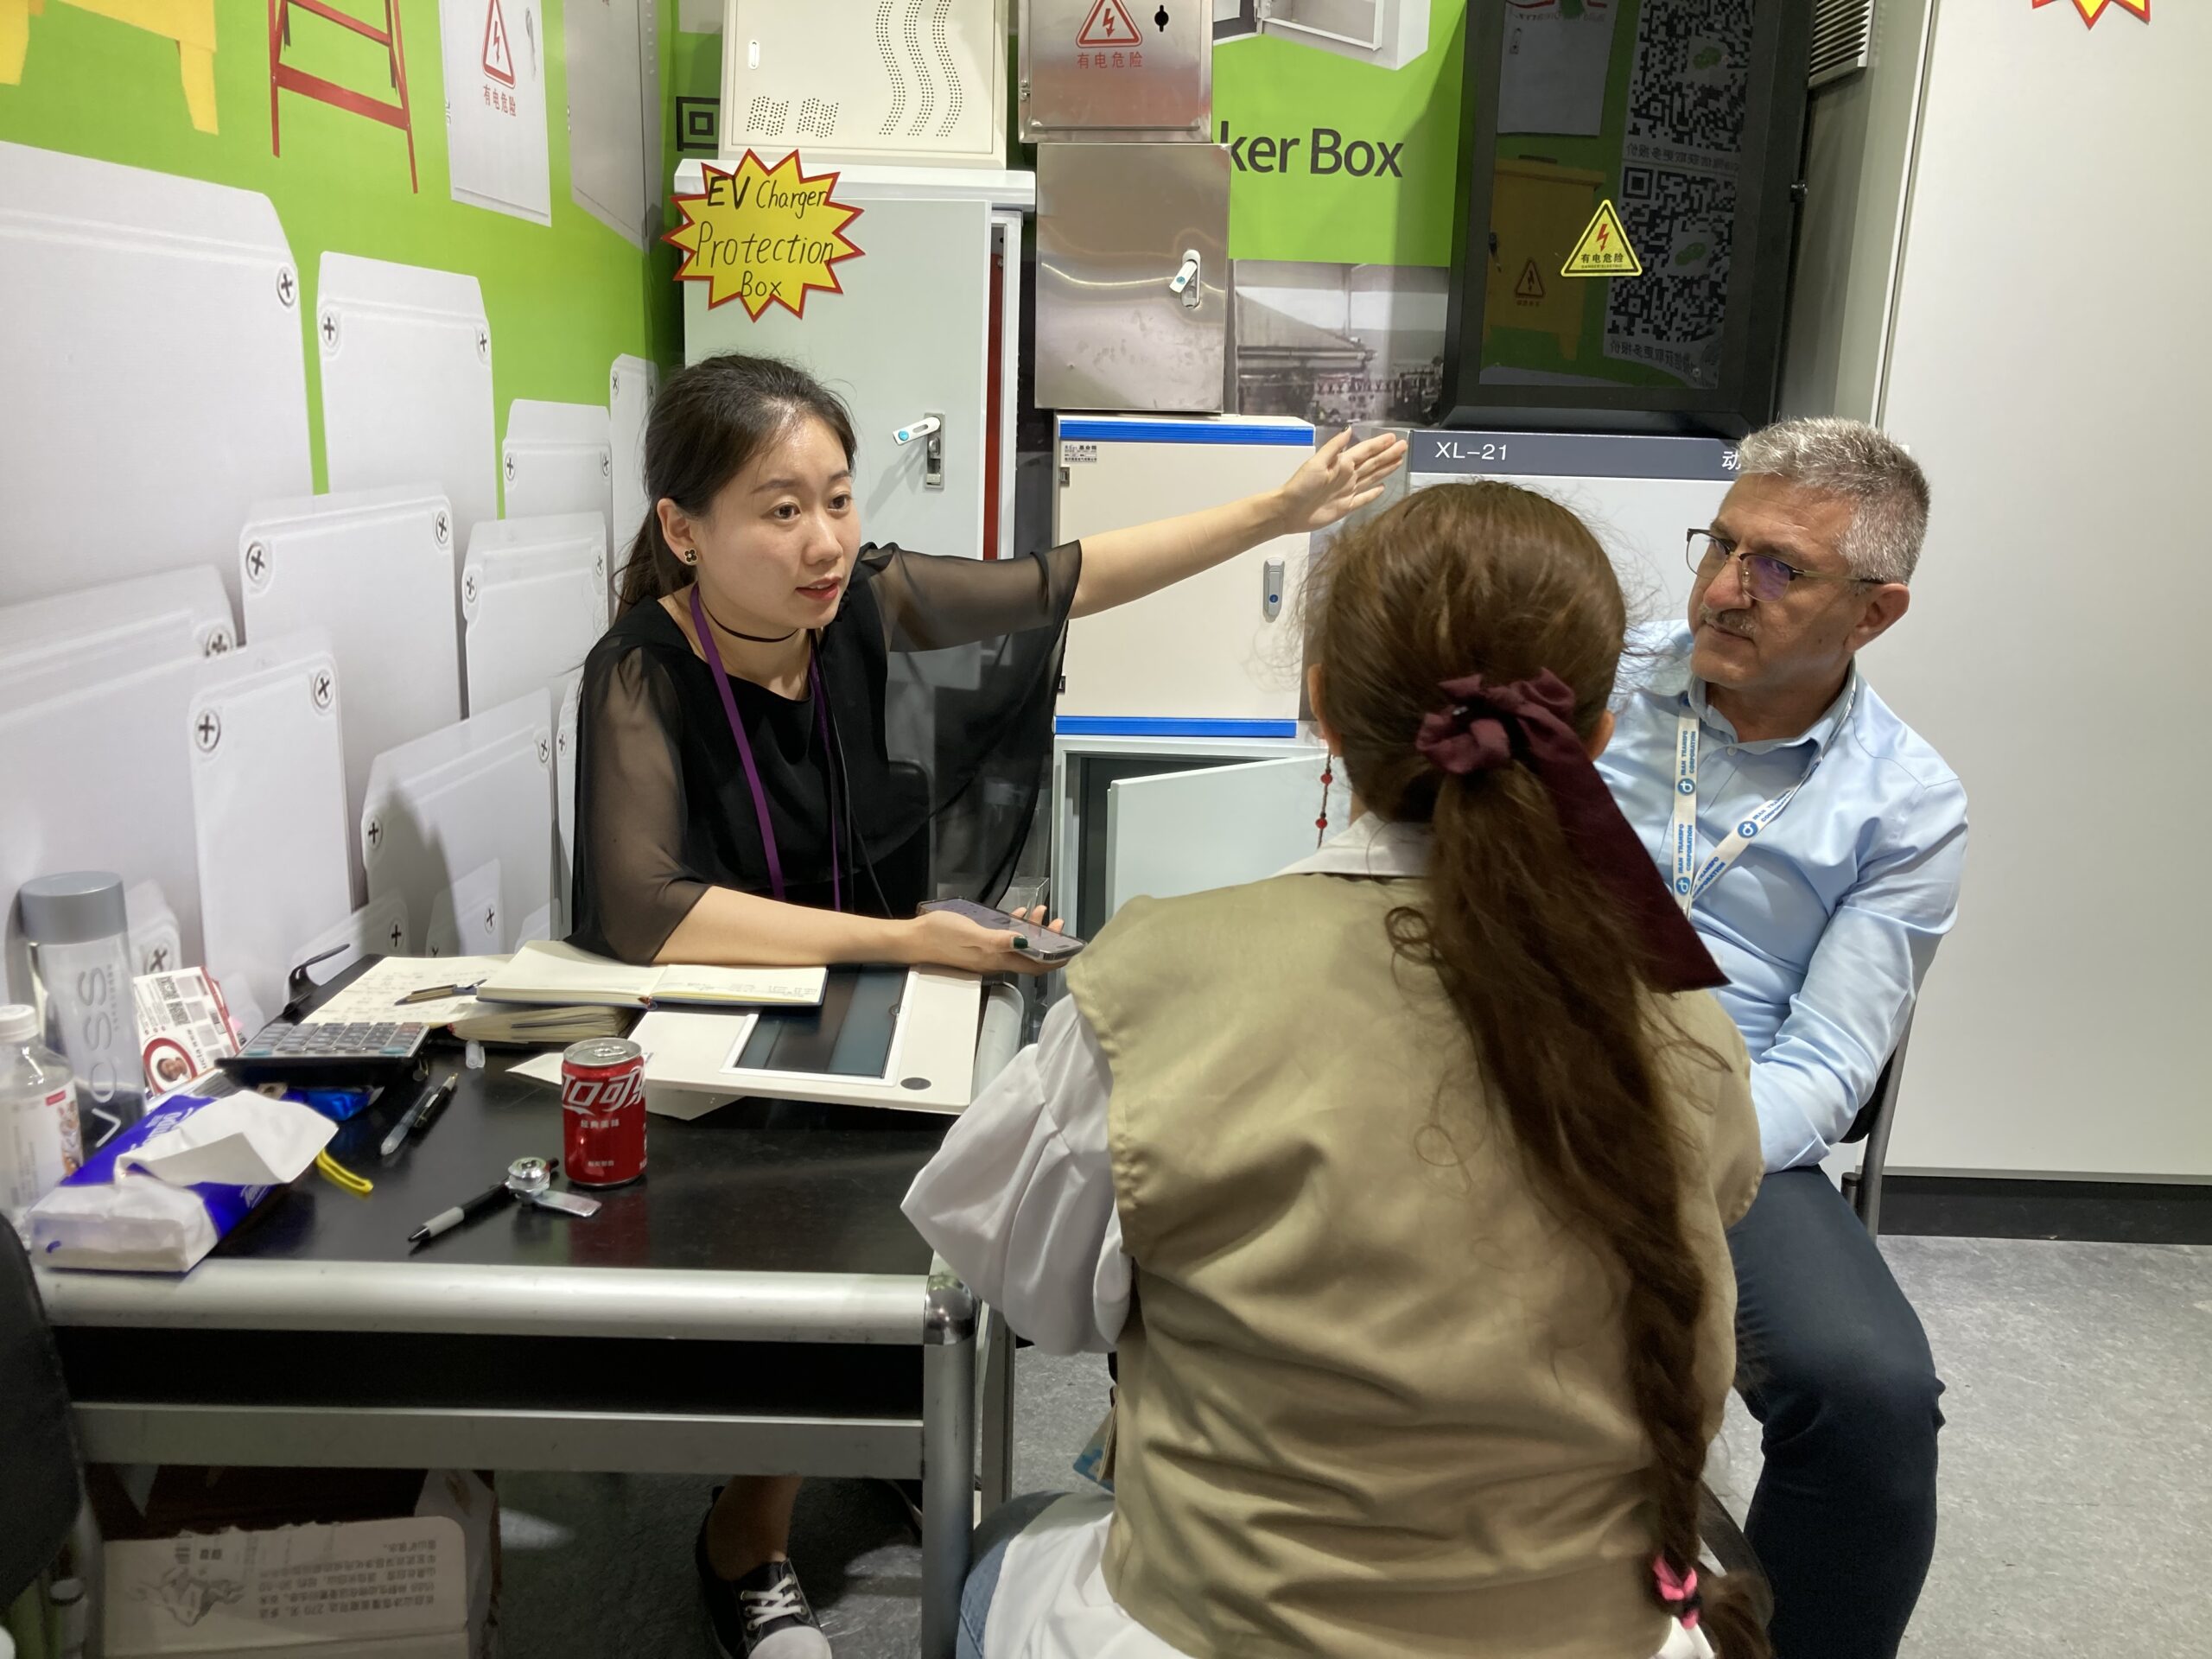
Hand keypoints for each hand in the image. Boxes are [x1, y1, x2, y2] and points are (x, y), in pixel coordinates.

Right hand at [900, 906, 1067, 977]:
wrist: (913, 939)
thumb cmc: (942, 935)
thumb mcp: (973, 934)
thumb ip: (999, 941)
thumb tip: (1026, 944)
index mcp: (997, 961)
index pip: (1035, 967)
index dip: (1055, 960)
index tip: (1072, 949)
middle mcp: (995, 961)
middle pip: (1030, 957)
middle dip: (1048, 942)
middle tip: (1058, 922)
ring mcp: (986, 954)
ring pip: (1018, 947)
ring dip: (1032, 931)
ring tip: (1041, 912)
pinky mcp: (977, 945)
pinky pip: (1003, 940)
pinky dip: (1014, 928)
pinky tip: (1017, 914)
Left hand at [1273, 429, 1407, 534]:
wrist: (1289, 511)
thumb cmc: (1301, 486)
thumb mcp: (1316, 462)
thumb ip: (1334, 447)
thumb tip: (1349, 430)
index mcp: (1342, 464)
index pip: (1365, 452)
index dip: (1379, 445)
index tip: (1394, 437)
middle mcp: (1347, 476)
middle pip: (1373, 463)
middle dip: (1388, 455)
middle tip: (1404, 446)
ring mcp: (1348, 492)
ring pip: (1372, 478)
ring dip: (1385, 470)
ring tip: (1399, 461)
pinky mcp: (1346, 508)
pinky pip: (1364, 499)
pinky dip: (1373, 494)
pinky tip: (1382, 488)